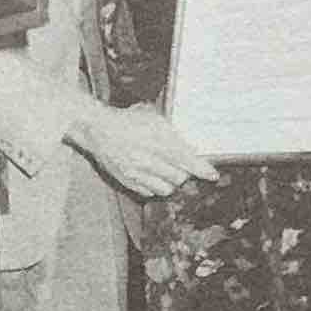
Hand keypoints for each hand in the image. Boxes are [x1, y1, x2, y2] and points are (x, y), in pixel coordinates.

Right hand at [71, 99, 220, 200]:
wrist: (98, 129)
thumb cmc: (127, 120)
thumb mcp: (153, 118)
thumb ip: (172, 133)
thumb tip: (189, 149)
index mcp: (158, 140)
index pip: (187, 160)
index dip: (203, 169)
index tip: (212, 175)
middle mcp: (148, 159)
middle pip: (179, 177)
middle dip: (184, 173)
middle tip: (181, 165)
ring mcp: (137, 172)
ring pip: (166, 189)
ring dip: (171, 182)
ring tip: (167, 171)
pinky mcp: (127, 181)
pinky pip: (149, 192)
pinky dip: (155, 186)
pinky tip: (152, 175)